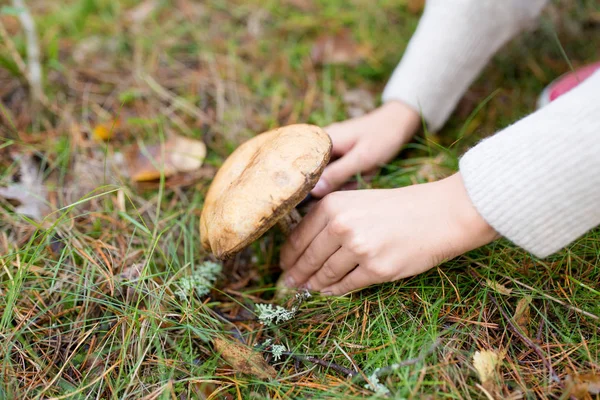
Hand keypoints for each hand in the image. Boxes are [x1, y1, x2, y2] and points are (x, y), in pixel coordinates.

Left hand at [281, 173, 498, 294]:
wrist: (439, 214)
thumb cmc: (398, 207)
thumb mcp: (357, 201)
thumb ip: (329, 220)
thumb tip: (302, 249)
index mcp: (333, 205)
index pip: (299, 237)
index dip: (288, 255)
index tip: (284, 265)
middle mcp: (341, 226)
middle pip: (308, 258)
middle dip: (296, 274)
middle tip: (288, 284)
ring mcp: (359, 249)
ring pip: (325, 274)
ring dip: (313, 285)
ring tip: (306, 290)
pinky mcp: (376, 270)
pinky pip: (347, 286)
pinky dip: (334, 291)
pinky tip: (328, 292)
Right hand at [311, 101, 420, 197]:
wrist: (400, 122)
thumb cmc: (382, 137)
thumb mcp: (362, 158)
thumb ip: (338, 174)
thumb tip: (314, 191)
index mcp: (322, 140)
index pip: (303, 165)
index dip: (309, 183)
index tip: (324, 193)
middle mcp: (321, 144)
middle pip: (316, 174)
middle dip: (337, 183)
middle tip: (359, 177)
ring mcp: (331, 149)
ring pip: (330, 176)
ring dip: (348, 180)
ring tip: (368, 170)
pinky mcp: (340, 155)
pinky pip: (340, 173)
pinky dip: (353, 177)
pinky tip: (367, 171)